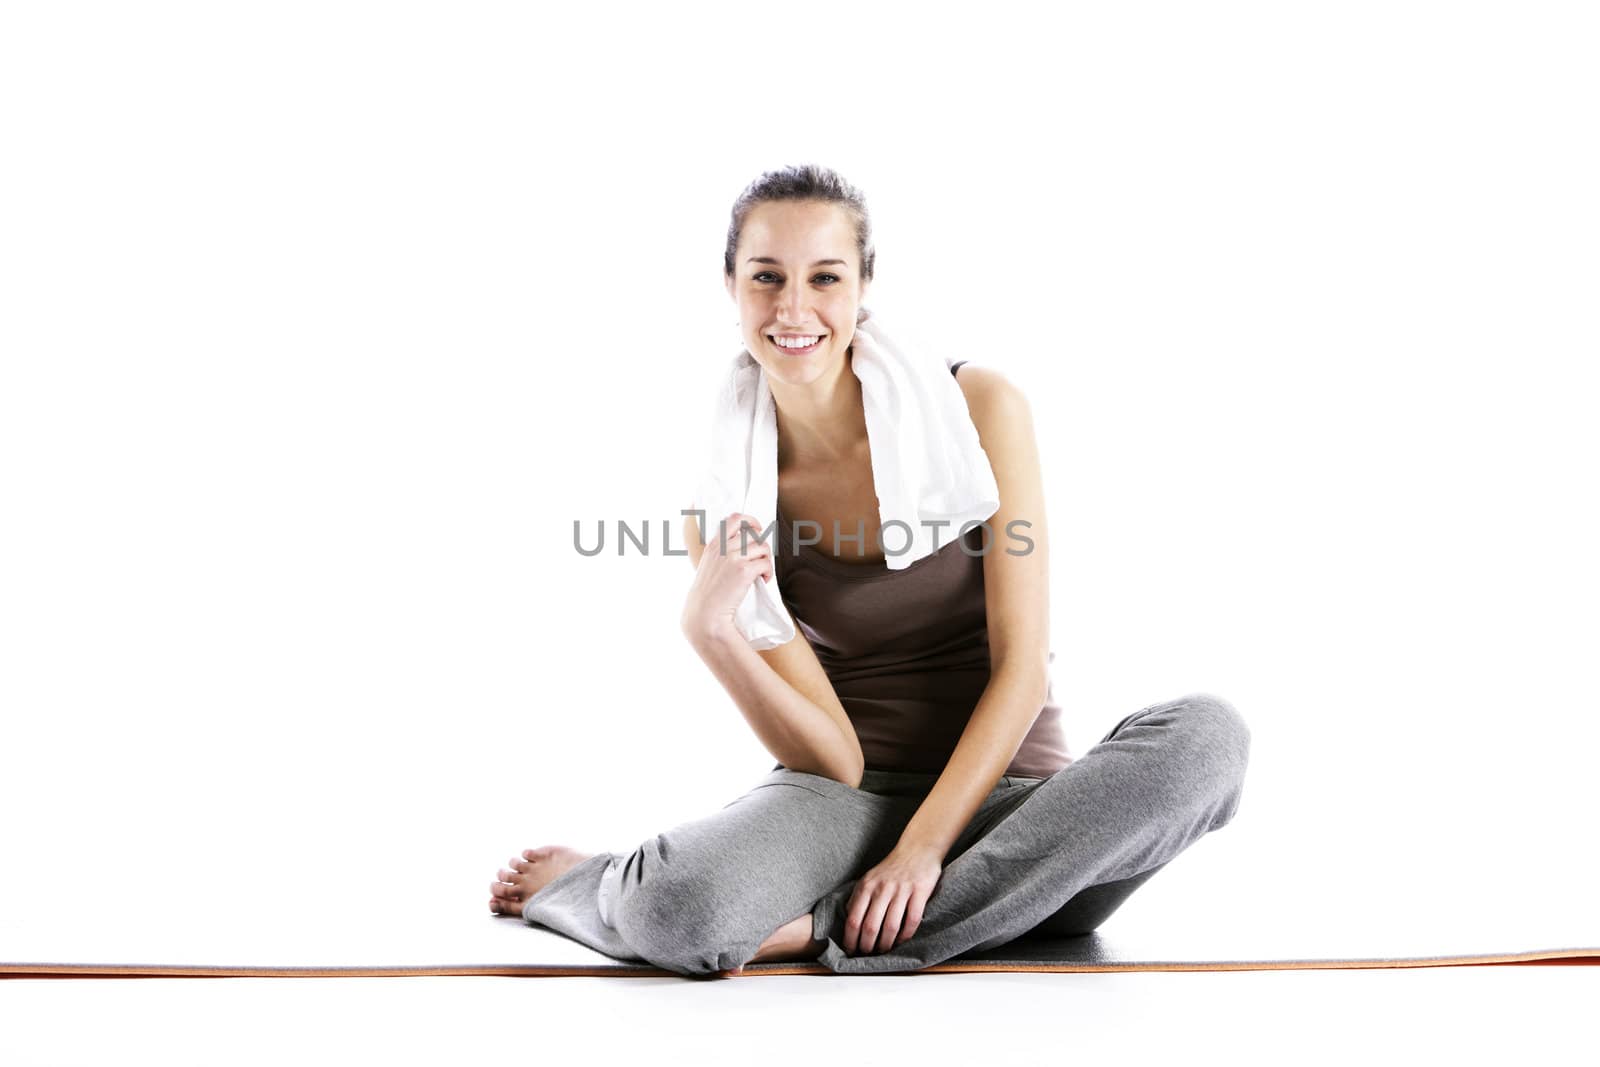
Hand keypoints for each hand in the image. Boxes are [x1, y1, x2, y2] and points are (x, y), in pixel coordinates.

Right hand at [681, 512, 774, 636]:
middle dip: (762, 545)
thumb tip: (744, 544)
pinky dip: (768, 573)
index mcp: (713, 544)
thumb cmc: (708, 594)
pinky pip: (767, 563)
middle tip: (760, 559)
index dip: (751, 521)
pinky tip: (763, 580)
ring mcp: (733, 558)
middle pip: (754, 534)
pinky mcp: (744, 571)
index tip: (757, 529)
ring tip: (761, 572)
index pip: (735, 518)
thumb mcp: (709, 565)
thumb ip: (721, 552)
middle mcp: (723, 547)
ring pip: (763, 547)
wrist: (704, 614)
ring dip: (766, 559)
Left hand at [842, 843, 944, 955]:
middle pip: (870, 926)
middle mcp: (882, 889)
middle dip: (866, 946)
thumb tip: (849, 919)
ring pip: (890, 926)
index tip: (850, 951)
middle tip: (867, 955)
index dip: (850, 939)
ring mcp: (901, 891)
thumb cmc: (891, 867)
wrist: (917, 848)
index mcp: (867, 886)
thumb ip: (858, 897)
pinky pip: (912, 920)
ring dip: (886, 944)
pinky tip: (902, 941)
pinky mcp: (919, 892)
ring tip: (883, 951)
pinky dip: (906, 935)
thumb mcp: (869, 878)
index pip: (853, 919)